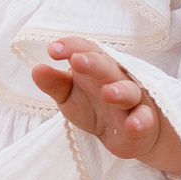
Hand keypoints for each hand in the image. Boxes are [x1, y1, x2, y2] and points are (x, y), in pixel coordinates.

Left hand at [31, 39, 180, 177]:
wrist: (128, 132)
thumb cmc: (95, 107)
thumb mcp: (69, 97)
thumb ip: (54, 84)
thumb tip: (36, 69)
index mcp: (96, 67)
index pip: (86, 50)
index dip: (72, 47)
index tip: (53, 49)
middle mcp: (116, 78)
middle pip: (106, 67)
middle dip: (93, 62)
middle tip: (76, 60)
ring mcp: (133, 100)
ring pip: (129, 91)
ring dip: (120, 91)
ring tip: (107, 93)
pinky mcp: (143, 122)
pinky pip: (144, 120)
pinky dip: (140, 122)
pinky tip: (132, 124)